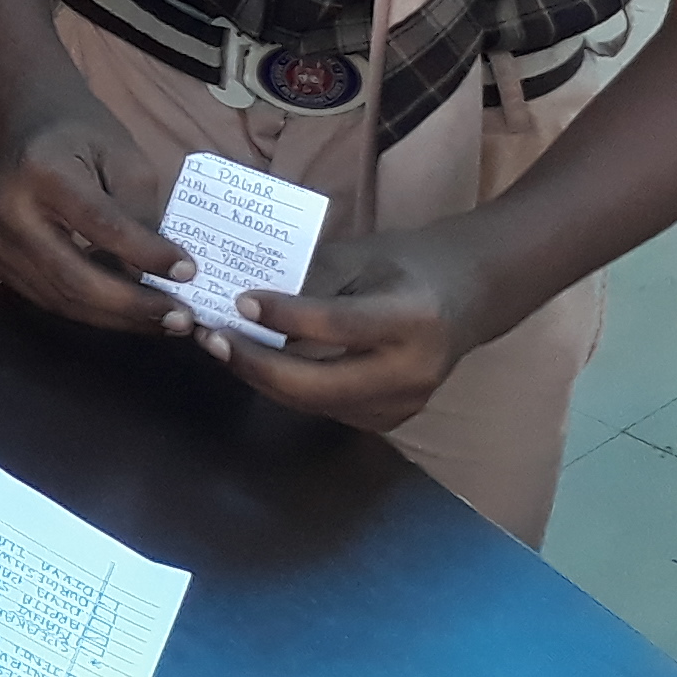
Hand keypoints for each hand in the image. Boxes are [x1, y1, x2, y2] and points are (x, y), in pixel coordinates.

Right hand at [0, 84, 195, 337]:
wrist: (21, 118)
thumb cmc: (79, 131)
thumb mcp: (123, 155)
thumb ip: (139, 213)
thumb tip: (157, 274)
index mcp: (41, 171)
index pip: (100, 226)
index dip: (146, 255)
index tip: (190, 272)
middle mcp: (8, 211)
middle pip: (74, 277)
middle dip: (132, 305)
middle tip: (180, 319)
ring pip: (61, 299)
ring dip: (116, 317)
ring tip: (162, 320)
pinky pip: (48, 299)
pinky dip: (91, 310)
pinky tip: (125, 309)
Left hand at [211, 222, 491, 432]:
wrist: (464, 297)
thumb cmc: (404, 264)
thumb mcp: (359, 257)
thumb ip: (307, 278)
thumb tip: (240, 297)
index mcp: (414, 320)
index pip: (338, 325)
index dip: (284, 318)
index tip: (238, 302)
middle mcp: (413, 372)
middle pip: (321, 383)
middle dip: (258, 365)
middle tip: (211, 338)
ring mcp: (404, 404)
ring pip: (316, 402)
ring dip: (263, 378)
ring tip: (220, 347)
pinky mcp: (390, 420)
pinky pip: (326, 408)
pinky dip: (286, 388)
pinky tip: (255, 363)